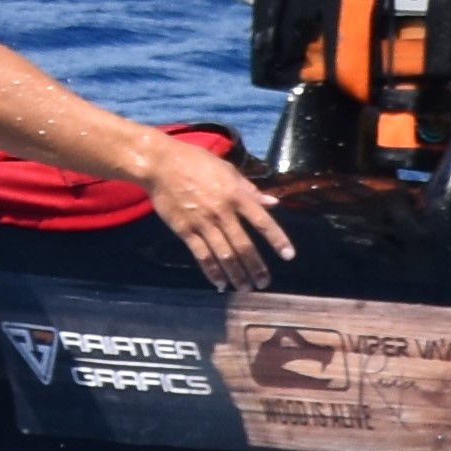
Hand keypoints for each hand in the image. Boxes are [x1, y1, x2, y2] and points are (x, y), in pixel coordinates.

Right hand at [137, 137, 298, 290]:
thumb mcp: (227, 170)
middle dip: (255, 267)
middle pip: (243, 245)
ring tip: (245, 288)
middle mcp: (222, 211)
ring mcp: (202, 222)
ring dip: (236, 274)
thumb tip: (273, 202)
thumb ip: (250, 190)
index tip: (288, 255)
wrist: (161, 164)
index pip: (262, 221)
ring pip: (224, 254)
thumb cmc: (196, 162)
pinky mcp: (185, 230)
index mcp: (235, 195)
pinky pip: (201, 255)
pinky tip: (219, 283)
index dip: (277, 239)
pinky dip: (212, 271)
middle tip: (263, 283)